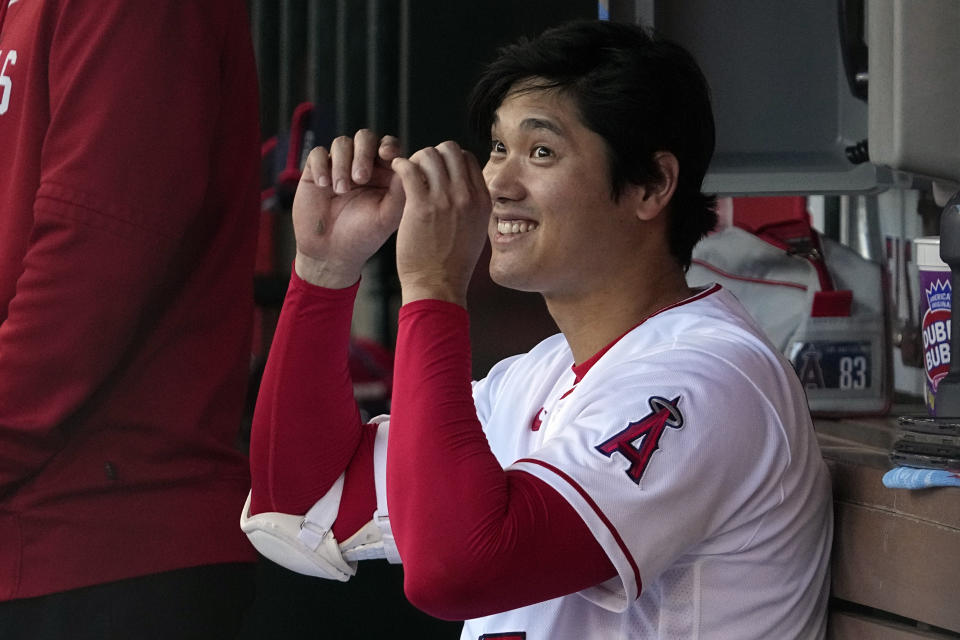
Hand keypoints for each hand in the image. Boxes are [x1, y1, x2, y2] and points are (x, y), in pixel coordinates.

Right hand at [292, 130, 404, 287]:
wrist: (331, 253)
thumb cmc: (363, 236)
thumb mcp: (388, 216)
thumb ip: (401, 191)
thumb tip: (409, 164)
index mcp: (384, 174)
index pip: (389, 146)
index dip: (388, 146)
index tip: (386, 155)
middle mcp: (362, 166)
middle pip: (365, 138)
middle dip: (363, 153)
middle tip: (360, 178)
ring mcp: (339, 167)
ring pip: (342, 143)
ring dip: (342, 164)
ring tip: (340, 190)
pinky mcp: (316, 171)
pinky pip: (318, 154)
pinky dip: (321, 165)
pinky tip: (324, 185)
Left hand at [392, 141, 491, 306]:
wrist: (438, 285)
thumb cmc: (453, 264)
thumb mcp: (476, 231)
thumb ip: (472, 206)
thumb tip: (465, 187)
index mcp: (482, 201)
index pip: (468, 158)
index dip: (450, 159)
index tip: (437, 170)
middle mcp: (466, 196)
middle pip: (450, 150)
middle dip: (433, 154)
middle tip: (420, 168)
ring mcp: (444, 200)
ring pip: (429, 155)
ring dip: (415, 159)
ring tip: (406, 171)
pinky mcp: (420, 206)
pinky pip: (409, 169)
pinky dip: (400, 165)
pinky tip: (396, 171)